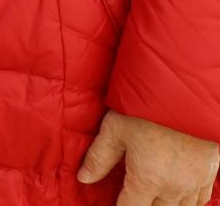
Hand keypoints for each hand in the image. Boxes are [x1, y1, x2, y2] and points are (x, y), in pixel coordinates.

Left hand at [77, 110, 219, 205]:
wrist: (188, 95)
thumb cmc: (148, 109)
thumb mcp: (115, 129)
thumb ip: (99, 157)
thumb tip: (83, 178)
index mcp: (147, 180)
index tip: (114, 201)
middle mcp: (173, 188)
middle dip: (141, 204)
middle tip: (131, 193)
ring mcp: (195, 182)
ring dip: (164, 204)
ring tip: (151, 193)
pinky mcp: (210, 173)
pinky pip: (200, 199)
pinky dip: (187, 201)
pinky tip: (176, 193)